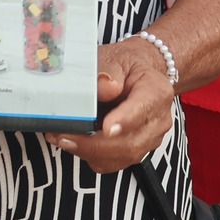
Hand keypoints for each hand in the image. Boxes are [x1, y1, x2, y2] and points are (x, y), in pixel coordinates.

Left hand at [50, 36, 174, 173]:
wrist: (138, 74)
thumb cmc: (126, 66)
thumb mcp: (116, 57)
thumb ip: (109, 70)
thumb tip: (104, 87)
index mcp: (156, 92)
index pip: (144, 109)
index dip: (125, 121)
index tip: (106, 128)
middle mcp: (157, 120)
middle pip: (131, 142)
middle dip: (94, 144)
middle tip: (65, 136)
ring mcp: (148, 139)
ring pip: (121, 156)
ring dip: (88, 152)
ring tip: (62, 138)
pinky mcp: (136, 150)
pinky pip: (113, 162)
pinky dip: (90, 155)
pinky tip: (73, 142)